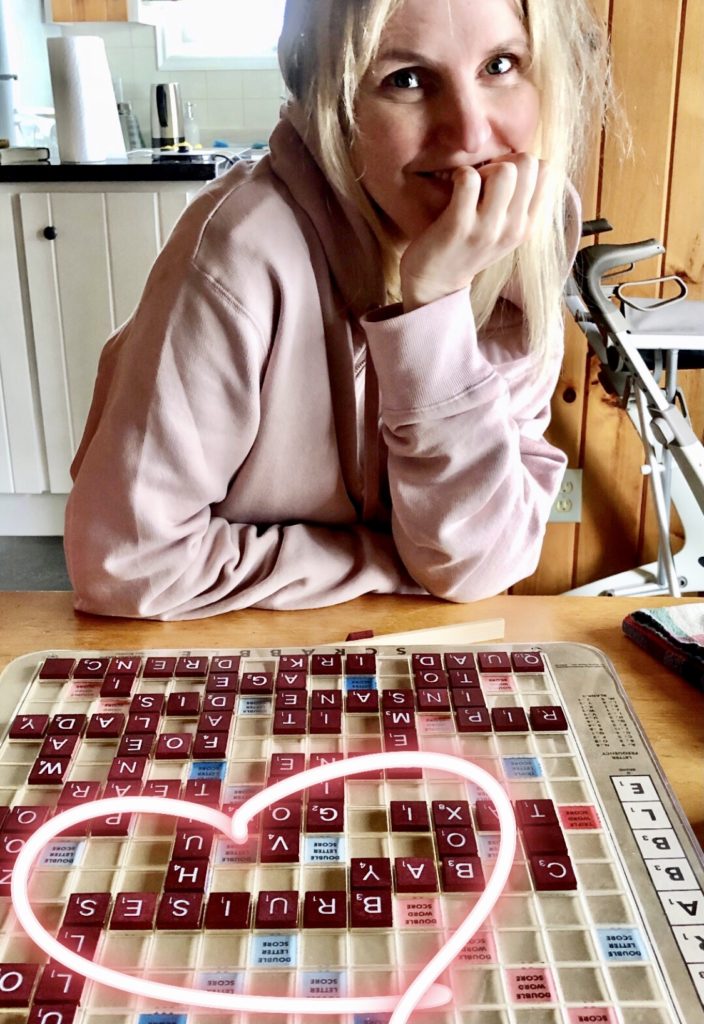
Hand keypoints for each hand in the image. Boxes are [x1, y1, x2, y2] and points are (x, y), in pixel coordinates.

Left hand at [399, 154, 548, 312]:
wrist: (436, 283)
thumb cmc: (468, 247)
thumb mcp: (504, 230)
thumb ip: (519, 201)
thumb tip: (527, 160)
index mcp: (528, 226)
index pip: (546, 171)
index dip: (520, 164)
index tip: (500, 179)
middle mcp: (514, 228)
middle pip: (528, 163)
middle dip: (503, 161)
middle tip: (483, 179)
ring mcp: (488, 229)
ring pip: (505, 170)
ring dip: (483, 169)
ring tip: (469, 186)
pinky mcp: (460, 226)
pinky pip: (469, 179)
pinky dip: (460, 176)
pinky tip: (453, 189)